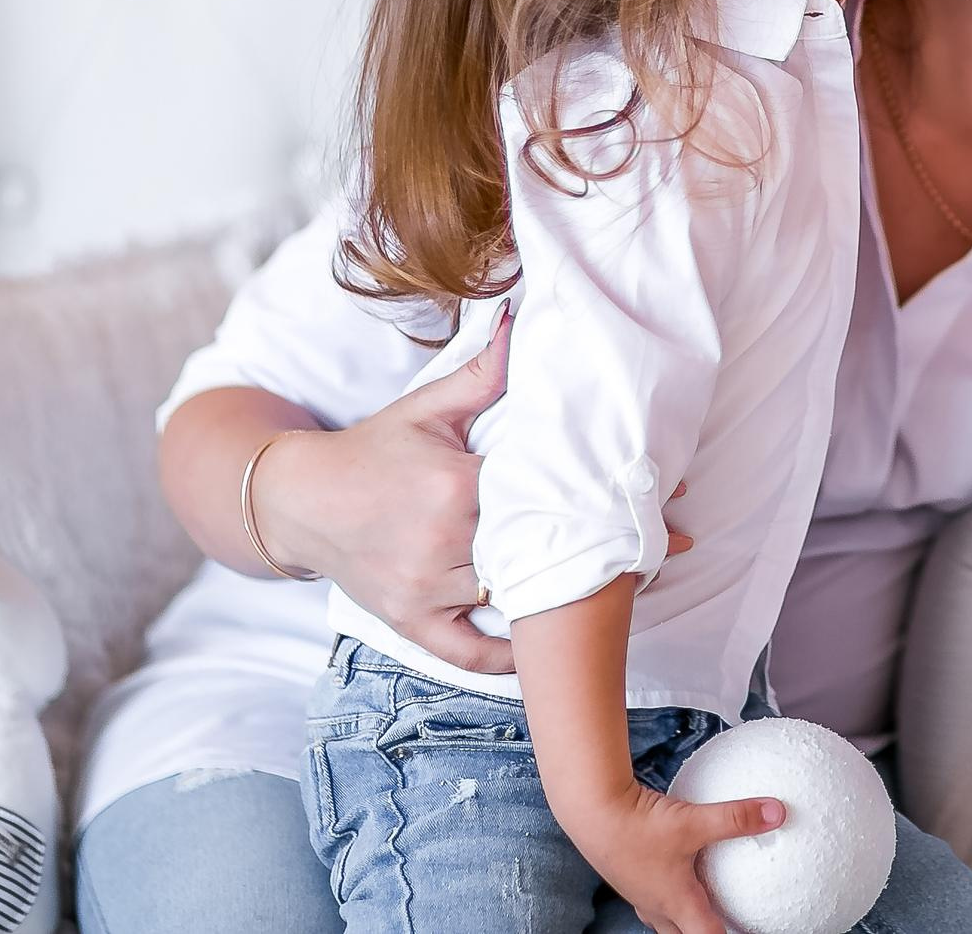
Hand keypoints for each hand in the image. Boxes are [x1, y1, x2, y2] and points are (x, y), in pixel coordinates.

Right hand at [256, 304, 694, 676]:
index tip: (664, 491)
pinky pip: (466, 650)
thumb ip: (483, 374)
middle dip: (605, 548)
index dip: (603, 491)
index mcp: (454, 483)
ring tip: (632, 587)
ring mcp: (422, 586)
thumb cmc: (373, 448)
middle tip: (671, 544)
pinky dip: (507, 656)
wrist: (300, 500)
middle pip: (538, 548)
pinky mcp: (408, 620)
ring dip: (567, 596)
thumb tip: (519, 315)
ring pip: (511, 597)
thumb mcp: (427, 408)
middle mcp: (440, 540)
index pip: (545, 490)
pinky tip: (547, 650)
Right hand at [574, 778, 783, 933]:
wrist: (591, 812)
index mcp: (677, 902)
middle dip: (706, 933)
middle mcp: (658, 905)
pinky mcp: (629, 874)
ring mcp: (640, 892)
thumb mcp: (694, 821)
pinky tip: (679, 868)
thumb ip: (736, 818)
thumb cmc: (639, 826)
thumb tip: (778, 812)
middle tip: (729, 924)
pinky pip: (655, 893)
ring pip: (667, 918)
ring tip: (705, 906)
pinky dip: (672, 890)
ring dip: (686, 917)